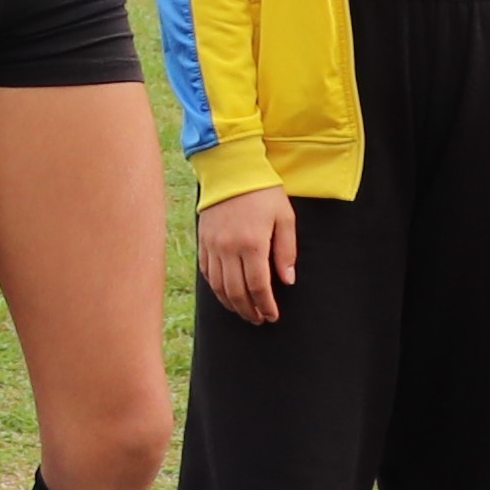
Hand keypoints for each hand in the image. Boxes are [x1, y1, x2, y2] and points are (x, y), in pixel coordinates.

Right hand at [196, 186, 297, 323]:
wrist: (232, 170)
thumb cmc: (263, 192)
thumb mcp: (284, 218)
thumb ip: (286, 251)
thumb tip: (287, 280)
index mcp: (252, 243)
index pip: (258, 286)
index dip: (265, 305)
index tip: (272, 315)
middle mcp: (229, 248)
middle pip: (236, 292)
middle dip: (249, 310)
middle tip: (259, 319)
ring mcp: (213, 246)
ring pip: (219, 287)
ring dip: (232, 304)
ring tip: (244, 313)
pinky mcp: (203, 241)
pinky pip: (207, 273)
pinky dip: (216, 289)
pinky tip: (226, 295)